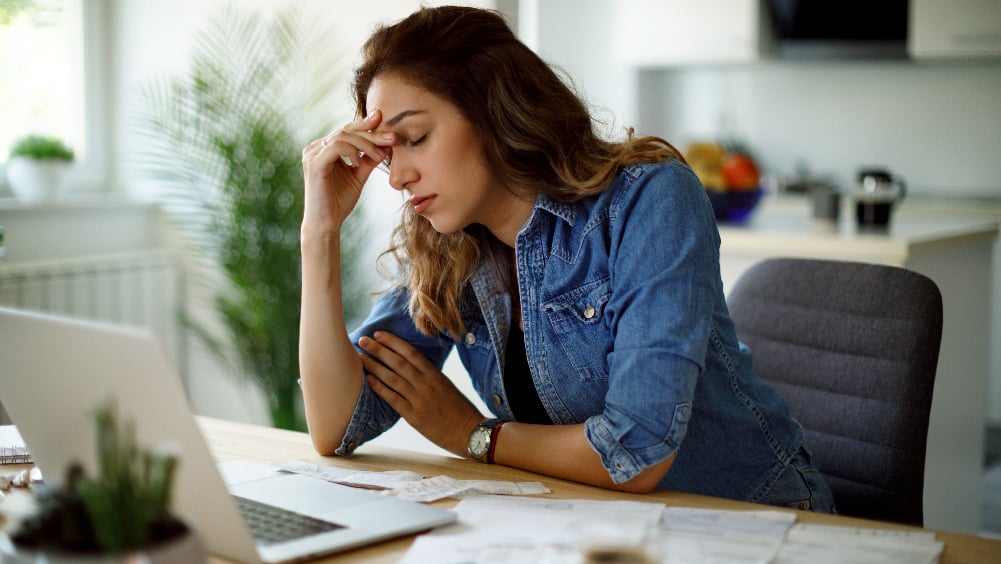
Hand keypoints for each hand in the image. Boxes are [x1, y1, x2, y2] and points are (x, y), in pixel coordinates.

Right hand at [301, 111, 394, 234]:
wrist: (326, 224)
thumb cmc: (339, 202)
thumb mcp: (359, 176)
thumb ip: (370, 159)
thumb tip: (387, 145)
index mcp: (324, 149)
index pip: (346, 130)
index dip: (365, 124)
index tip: (383, 119)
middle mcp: (315, 148)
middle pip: (346, 131)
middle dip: (371, 133)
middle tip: (391, 137)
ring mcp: (312, 155)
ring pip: (342, 136)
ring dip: (365, 144)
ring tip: (378, 155)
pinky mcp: (314, 164)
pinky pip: (336, 147)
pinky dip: (351, 152)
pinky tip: (359, 163)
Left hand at [359, 331, 483, 455]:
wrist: (468, 432)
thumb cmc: (459, 409)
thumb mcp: (446, 386)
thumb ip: (429, 376)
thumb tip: (410, 366)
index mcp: (435, 375)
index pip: (411, 353)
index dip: (393, 342)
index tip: (379, 334)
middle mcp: (426, 384)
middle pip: (398, 362)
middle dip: (379, 350)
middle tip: (363, 340)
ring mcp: (419, 400)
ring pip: (392, 378)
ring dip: (374, 366)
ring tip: (360, 358)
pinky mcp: (414, 416)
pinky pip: (393, 399)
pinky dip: (379, 388)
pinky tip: (368, 380)